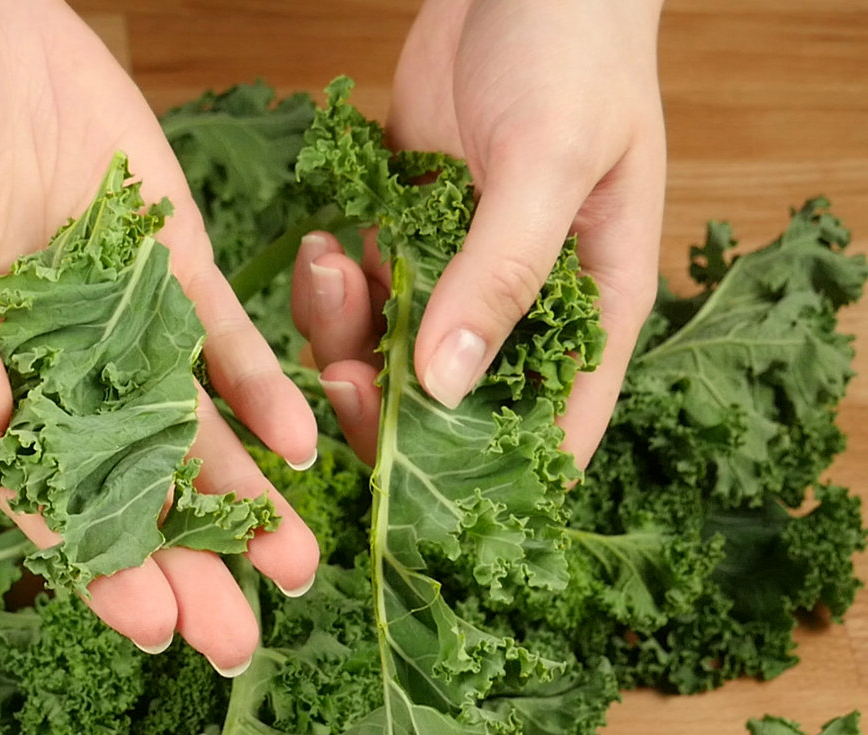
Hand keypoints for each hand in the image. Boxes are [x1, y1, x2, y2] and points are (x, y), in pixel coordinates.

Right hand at [0, 0, 318, 673]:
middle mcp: (59, 375)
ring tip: (295, 568)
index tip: (151, 625)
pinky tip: (299, 444)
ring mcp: (126, 329)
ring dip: (243, 505)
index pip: (41, 494)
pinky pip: (227, 346)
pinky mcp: (176, 274)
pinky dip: (262, 394)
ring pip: (190, 436)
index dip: (96, 564)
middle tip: (237, 642)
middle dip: (185, 564)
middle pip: (129, 489)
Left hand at [294, 0, 666, 467]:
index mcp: (590, 309)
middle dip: (388, 409)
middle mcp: (522, 308)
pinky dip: (333, 290)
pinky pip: (360, 301)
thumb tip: (443, 389)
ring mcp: (460, 278)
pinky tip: (324, 246)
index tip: (422, 505)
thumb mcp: (549, 160)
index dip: (494, 482)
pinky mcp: (409, 241)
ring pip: (391, 359)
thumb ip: (500, 274)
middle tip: (342, 378)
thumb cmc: (574, 49)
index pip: (555, 432)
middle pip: (451, 411)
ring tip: (337, 269)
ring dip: (348, 339)